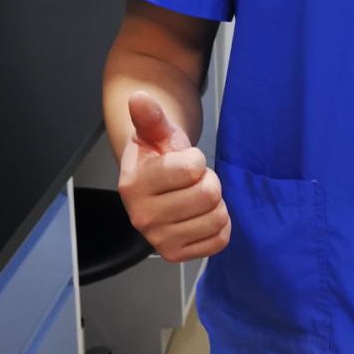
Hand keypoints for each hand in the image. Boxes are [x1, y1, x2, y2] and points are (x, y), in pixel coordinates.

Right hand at [117, 91, 231, 262]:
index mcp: (134, 185)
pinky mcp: (176, 255)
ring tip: (195, 197)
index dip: (196, 159)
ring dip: (214, 203)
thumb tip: (139, 98)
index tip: (184, 161)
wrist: (155, 182)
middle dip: (208, 181)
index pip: (192, 168)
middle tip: (192, 181)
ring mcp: (158, 240)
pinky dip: (218, 225)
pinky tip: (201, 215)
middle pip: (209, 194)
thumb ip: (151, 116)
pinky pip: (219, 240)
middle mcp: (141, 217)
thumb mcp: (155, 131)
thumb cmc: (157, 155)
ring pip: (217, 218)